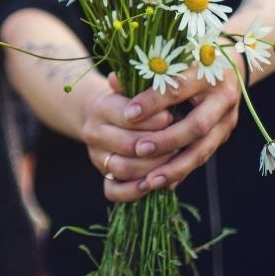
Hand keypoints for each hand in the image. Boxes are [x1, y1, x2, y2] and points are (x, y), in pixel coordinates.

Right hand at [78, 75, 175, 201]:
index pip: (128, 117)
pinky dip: (132, 192)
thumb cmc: (129, 99)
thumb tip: (161, 83)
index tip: (173, 117)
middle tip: (181, 143)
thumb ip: (145, 88)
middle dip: (158, 146)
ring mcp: (97, 156)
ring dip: (153, 169)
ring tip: (174, 162)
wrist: (103, 115)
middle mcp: (94, 132)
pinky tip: (152, 186)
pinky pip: (113, 191)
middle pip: (128, 145)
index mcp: (101, 107)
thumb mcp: (134, 89)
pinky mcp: (103, 175)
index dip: (153, 120)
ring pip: (124, 169)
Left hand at [114, 53, 243, 193]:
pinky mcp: (225, 135)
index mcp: (206, 72)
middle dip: (166, 140)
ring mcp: (227, 119)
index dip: (152, 102)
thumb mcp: (171, 58)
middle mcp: (222, 98)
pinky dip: (182, 170)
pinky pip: (203, 156)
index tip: (128, 114)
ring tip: (149, 179)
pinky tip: (162, 182)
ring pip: (203, 149)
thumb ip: (143, 71)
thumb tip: (113, 82)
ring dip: (175, 166)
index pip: (177, 89)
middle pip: (196, 125)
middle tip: (138, 149)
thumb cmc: (190, 57)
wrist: (228, 62)